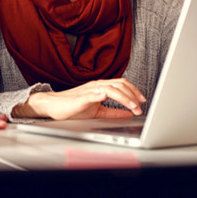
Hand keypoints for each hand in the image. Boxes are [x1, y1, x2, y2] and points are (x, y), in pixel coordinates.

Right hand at [20, 79, 144, 120]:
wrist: (54, 106)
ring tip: (132, 106)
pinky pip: (92, 94)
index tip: (142, 100)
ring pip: (111, 88)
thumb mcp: (98, 111)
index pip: (121, 85)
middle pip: (119, 84)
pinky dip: (100, 94)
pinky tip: (106, 97)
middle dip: (133, 95)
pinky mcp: (80, 97)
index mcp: (101, 87)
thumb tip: (128, 113)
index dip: (134, 91)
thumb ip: (113, 112)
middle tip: (140, 106)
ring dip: (124, 97)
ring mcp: (89, 90)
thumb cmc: (73, 108)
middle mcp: (96, 85)